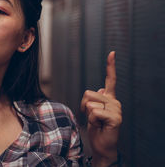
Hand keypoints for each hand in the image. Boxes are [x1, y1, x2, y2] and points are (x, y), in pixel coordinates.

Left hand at [81, 51, 121, 165]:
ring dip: (88, 114)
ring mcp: (116, 109)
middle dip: (84, 106)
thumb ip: (94, 99)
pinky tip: (100, 125)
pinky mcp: (115, 117)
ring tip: (97, 122)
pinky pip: (94, 112)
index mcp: (109, 98)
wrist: (102, 146)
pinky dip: (92, 120)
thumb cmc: (96, 128)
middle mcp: (114, 101)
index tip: (112, 53)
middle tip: (92, 117)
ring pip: (90, 104)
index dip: (110, 66)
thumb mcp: (91, 111)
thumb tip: (101, 90)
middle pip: (88, 94)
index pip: (110, 79)